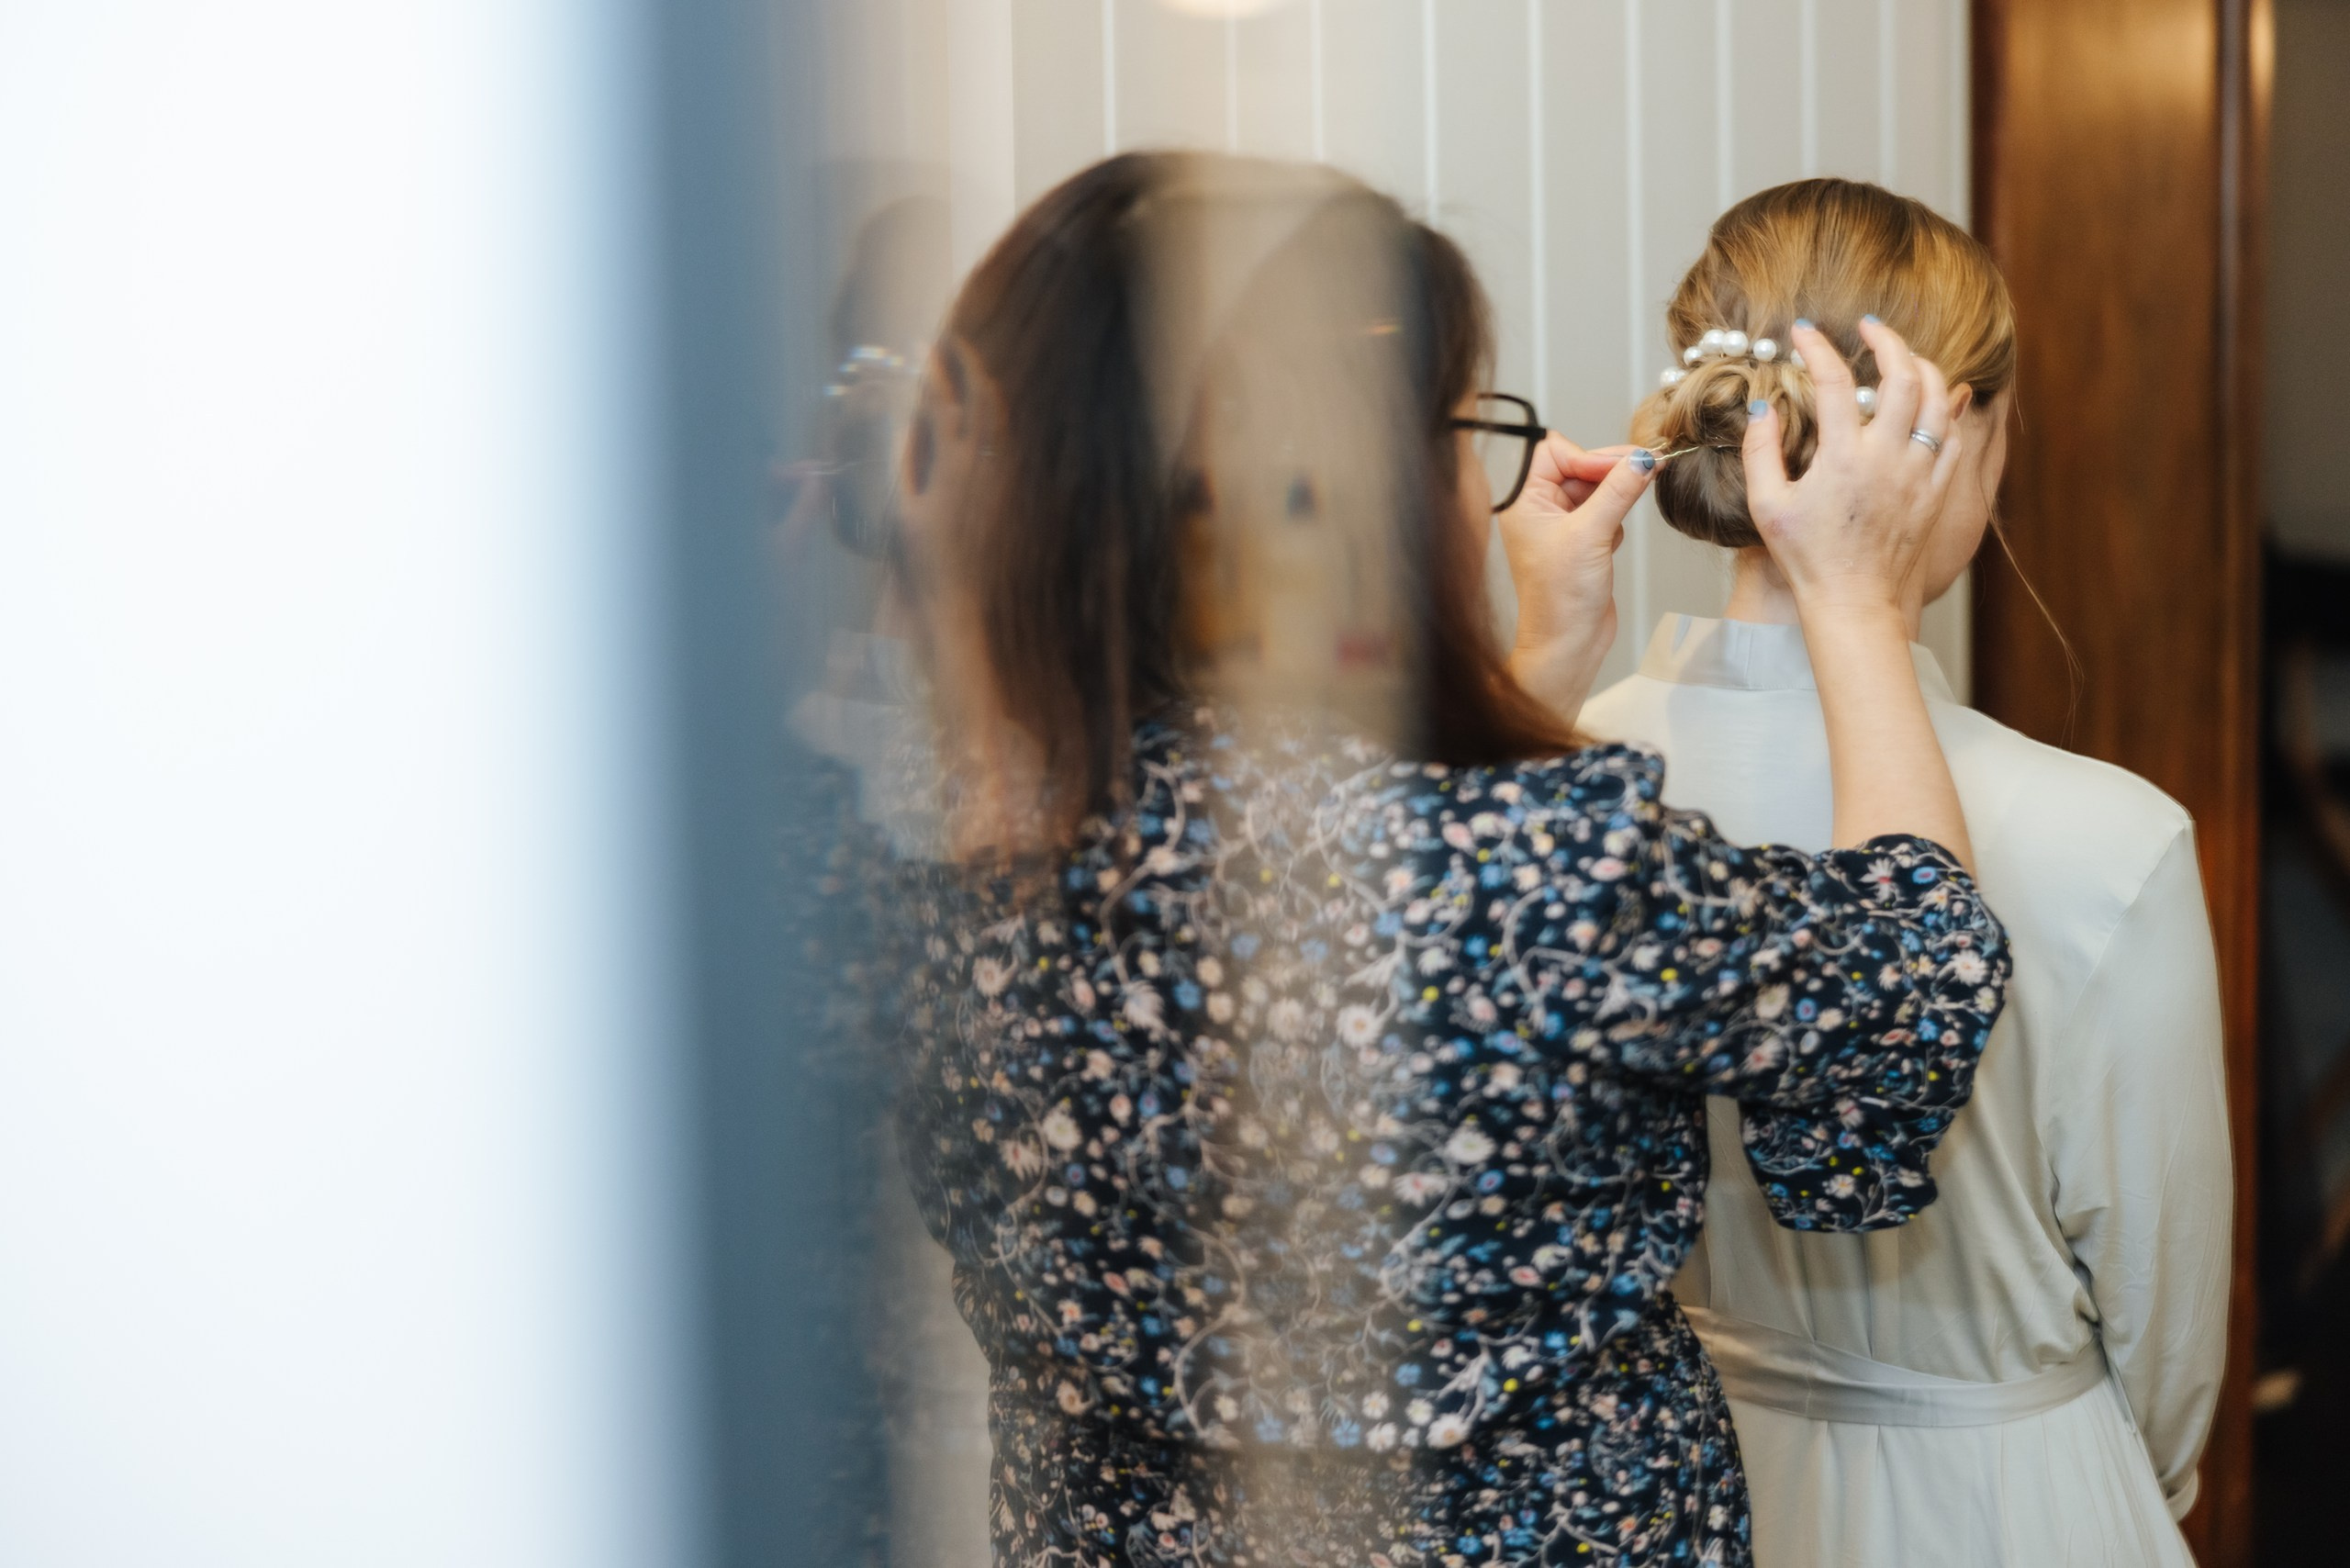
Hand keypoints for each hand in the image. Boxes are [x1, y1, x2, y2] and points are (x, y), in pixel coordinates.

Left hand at [1498, 434, 1654, 721]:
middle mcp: (1536, 509)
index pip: (1554, 452)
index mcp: (1522, 501)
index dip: (1589, 455)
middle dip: (1610, 471)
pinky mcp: (1580, 540)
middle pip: (1578, 466)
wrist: (1568, 645)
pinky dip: (1615, 520)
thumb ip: (1618, 491)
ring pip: (1595, 488)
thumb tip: (1643, 460)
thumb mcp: (1591, 535)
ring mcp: (1558, 524)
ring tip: (1620, 520)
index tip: (1623, 466)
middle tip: (1649, 468)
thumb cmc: (1560, 599)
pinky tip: (1612, 543)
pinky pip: (1604, 510)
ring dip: (1615, 497)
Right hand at [1742, 318, 1963, 618]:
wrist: (1855, 604)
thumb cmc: (1807, 560)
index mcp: (1844, 459)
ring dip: (1923, 367)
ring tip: (1902, 357)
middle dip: (1887, 340)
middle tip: (1868, 327)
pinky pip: (1953, 435)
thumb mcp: (1767, 507)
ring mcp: (1920, 473)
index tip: (1804, 332)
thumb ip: (1760, 451)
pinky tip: (1928, 401)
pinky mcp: (1938, 491)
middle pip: (1904, 375)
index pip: (1835, 381)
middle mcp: (1889, 459)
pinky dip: (1944, 408)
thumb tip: (1762, 407)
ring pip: (1939, 398)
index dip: (1817, 347)